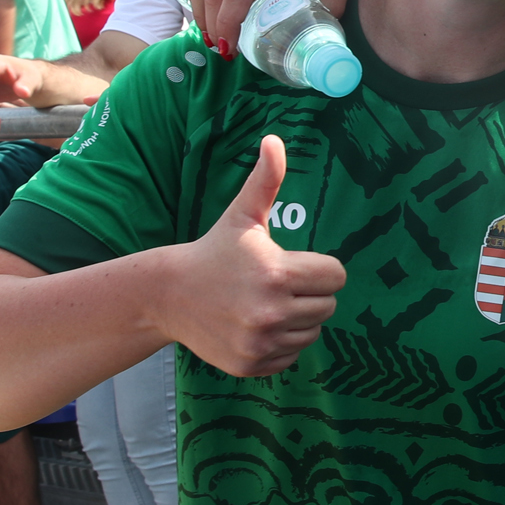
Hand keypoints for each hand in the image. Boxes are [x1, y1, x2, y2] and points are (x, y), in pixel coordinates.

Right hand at [167, 135, 345, 377]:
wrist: (169, 294)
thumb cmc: (215, 251)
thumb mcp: (242, 215)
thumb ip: (265, 180)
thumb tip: (273, 140)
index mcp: (278, 273)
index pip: (335, 276)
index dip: (319, 268)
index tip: (294, 264)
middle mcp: (271, 312)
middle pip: (327, 307)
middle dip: (310, 294)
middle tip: (279, 284)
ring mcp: (260, 342)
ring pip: (311, 333)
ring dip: (298, 320)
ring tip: (266, 303)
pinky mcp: (251, 364)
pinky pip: (291, 357)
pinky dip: (280, 344)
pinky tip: (256, 325)